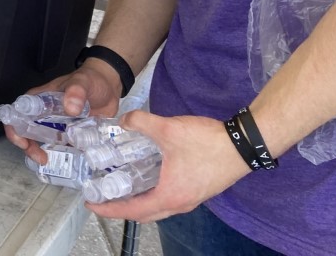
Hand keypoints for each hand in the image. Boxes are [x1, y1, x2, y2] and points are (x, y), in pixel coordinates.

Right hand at [2, 66, 121, 164]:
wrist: (109, 87)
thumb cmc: (91, 80)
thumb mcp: (82, 82)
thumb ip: (76, 91)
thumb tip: (70, 107)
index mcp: (40, 99)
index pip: (17, 113)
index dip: (15, 129)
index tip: (24, 142)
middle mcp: (44, 113)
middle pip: (26, 131)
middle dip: (28, 147)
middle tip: (41, 158)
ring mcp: (56, 125)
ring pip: (42, 142)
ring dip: (43, 154)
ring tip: (51, 162)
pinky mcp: (69, 134)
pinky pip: (61, 147)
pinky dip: (62, 156)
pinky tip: (68, 162)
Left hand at [86, 110, 250, 222]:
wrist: (244, 145)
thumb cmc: (208, 143)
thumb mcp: (168, 129)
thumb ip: (140, 122)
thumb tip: (123, 120)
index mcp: (170, 196)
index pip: (133, 210)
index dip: (109, 209)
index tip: (91, 205)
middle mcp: (180, 204)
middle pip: (144, 215)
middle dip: (120, 209)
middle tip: (102, 199)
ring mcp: (191, 199)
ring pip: (158, 209)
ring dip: (138, 203)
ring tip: (120, 188)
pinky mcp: (199, 191)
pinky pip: (169, 200)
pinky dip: (153, 196)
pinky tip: (146, 178)